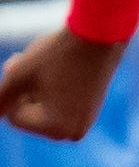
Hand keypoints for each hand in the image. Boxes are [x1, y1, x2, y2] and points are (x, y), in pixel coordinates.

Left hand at [0, 24, 123, 139]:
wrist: (100, 35)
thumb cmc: (57, 55)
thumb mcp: (17, 76)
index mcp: (58, 129)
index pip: (14, 118)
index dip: (12, 90)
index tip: (19, 65)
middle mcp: (75, 131)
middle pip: (30, 115)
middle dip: (23, 91)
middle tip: (24, 61)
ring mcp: (86, 120)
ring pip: (44, 108)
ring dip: (35, 89)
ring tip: (41, 65)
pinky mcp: (92, 107)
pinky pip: (60, 104)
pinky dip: (52, 88)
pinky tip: (58, 68)